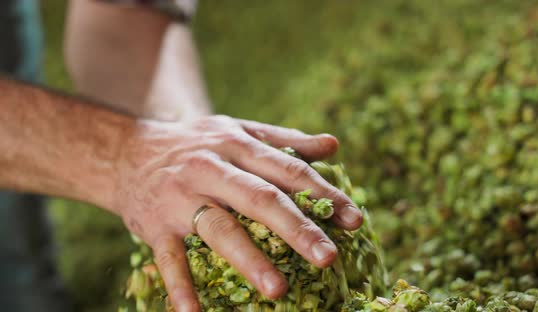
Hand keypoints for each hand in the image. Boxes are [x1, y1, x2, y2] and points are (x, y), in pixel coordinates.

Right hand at [113, 115, 362, 311]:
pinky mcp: (154, 225)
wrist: (126, 152)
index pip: (288, 170)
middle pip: (259, 199)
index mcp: (237, 145)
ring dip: (249, 259)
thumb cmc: (196, 145)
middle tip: (328, 258)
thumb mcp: (239, 132)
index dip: (322, 194)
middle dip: (296, 229)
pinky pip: (169, 259)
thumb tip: (333, 146)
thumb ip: (285, 141)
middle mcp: (210, 168)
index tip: (354, 219)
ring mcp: (181, 198)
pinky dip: (181, 287)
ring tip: (278, 288)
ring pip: (219, 228)